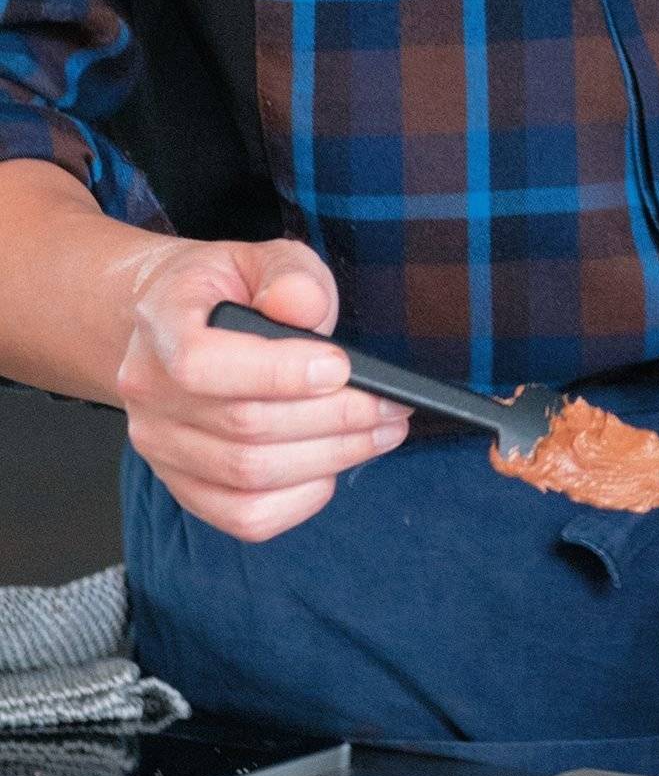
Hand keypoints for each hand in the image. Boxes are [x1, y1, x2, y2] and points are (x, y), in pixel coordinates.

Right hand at [116, 238, 409, 542]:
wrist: (178, 323)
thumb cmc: (232, 291)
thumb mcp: (262, 260)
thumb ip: (290, 277)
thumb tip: (303, 307)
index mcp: (161, 325)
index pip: (202, 364)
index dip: (278, 372)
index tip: (341, 367)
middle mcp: (148, 392)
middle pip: (244, 426)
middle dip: (336, 418)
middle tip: (392, 406)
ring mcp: (160, 446)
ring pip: (251, 474)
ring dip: (332, 457)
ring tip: (382, 431)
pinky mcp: (184, 486)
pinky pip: (244, 516)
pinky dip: (301, 499)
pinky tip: (334, 467)